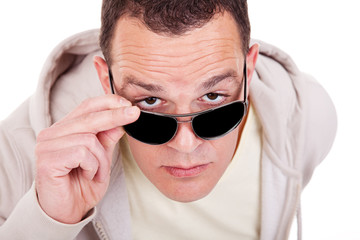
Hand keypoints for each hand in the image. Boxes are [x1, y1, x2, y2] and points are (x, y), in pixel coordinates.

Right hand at [35, 95, 139, 223]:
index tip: (129, 104)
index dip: (108, 102)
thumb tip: (122, 118)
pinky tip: (88, 176)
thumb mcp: (102, 158)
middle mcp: (51, 134)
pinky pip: (82, 153)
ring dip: (102, 160)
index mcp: (64, 129)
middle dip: (115, 116)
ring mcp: (46, 146)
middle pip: (89, 117)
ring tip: (97, 173)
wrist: (68, 212)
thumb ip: (107, 138)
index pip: (86, 106)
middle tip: (134, 114)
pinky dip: (93, 167)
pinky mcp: (46, 160)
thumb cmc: (82, 184)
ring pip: (89, 139)